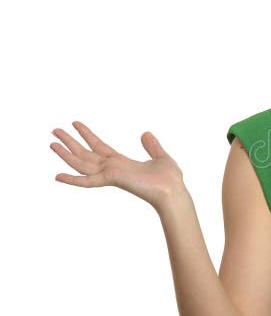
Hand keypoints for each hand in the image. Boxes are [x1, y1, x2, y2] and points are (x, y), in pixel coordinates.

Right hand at [50, 121, 184, 210]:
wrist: (174, 192)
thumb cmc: (170, 180)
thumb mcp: (161, 157)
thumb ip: (152, 146)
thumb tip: (145, 133)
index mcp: (122, 163)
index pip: (99, 147)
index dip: (87, 135)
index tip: (75, 123)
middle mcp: (113, 168)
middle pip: (85, 153)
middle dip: (70, 142)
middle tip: (54, 130)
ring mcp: (110, 174)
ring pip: (82, 164)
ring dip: (66, 154)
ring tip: (51, 142)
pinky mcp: (112, 179)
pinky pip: (88, 180)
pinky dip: (72, 179)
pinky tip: (57, 175)